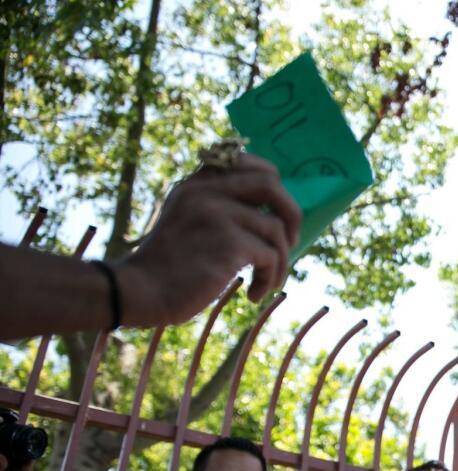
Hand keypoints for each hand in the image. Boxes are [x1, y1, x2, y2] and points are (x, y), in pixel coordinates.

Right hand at [115, 153, 301, 326]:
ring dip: (281, 261)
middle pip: (272, 185)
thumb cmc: (169, 265)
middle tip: (291, 242)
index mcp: (198, 182)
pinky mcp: (229, 242)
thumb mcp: (188, 220)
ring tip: (267, 281)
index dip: (274, 184)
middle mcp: (207, 191)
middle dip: (292, 214)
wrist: (139, 291)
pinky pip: (270, 256)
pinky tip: (253, 294)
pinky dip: (269, 278)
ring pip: (277, 229)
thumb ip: (219, 206)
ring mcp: (218, 214)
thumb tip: (275, 213)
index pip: (250, 164)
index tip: (276, 214)